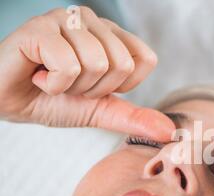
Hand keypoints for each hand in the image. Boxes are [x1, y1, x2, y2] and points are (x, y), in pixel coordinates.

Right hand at [0, 6, 173, 139]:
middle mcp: (92, 20)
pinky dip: (53, 85)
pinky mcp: (40, 27)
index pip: (145, 60)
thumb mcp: (101, 110)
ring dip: (73, 87)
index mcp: (111, 35)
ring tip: (52, 79)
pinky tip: (37, 76)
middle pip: (123, 65)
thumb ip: (135, 118)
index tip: (95, 86)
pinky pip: (69, 66)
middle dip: (95, 89)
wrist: (9, 102)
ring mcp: (66, 19)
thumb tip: (170, 131)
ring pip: (98, 64)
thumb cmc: (53, 101)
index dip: (121, 85)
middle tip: (69, 84)